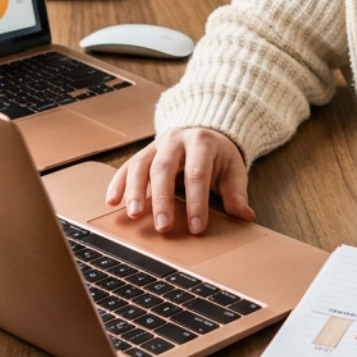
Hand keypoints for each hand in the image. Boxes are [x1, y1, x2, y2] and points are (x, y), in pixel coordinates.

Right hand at [106, 127, 254, 234]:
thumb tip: (245, 216)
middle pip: (165, 168)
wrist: (203, 129)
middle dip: (162, 199)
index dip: (197, 202)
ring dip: (135, 190)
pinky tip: (112, 201)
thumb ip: (236, 192)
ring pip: (141, 164)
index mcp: (202, 142)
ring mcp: (156, 144)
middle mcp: (176, 140)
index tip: (197, 228)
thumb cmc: (218, 155)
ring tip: (134, 215)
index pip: (198, 173)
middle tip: (163, 226)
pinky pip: (127, 166)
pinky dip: (118, 183)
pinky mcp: (143, 152)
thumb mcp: (233, 169)